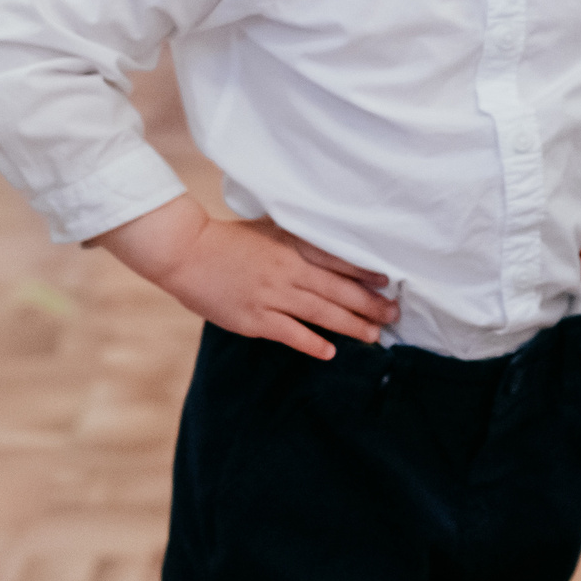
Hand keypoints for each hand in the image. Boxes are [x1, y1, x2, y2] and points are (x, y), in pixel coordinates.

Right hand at [97, 196, 397, 359]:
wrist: (186, 252)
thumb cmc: (231, 239)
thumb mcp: (271, 228)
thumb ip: (300, 241)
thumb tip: (333, 249)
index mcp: (293, 247)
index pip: (339, 261)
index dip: (366, 273)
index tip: (389, 283)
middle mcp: (288, 272)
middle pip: (338, 290)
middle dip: (370, 304)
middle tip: (395, 314)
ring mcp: (271, 296)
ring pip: (321, 313)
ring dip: (351, 325)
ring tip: (374, 335)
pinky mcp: (253, 319)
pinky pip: (289, 333)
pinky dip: (312, 343)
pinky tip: (330, 352)